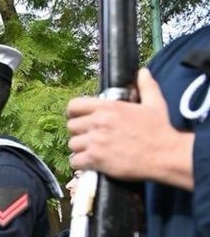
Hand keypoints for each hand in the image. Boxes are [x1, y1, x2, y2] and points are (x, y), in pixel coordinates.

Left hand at [67, 68, 193, 189]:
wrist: (165, 155)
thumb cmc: (160, 130)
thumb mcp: (154, 103)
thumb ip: (146, 86)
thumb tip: (143, 72)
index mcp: (109, 107)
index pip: (74, 105)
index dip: (74, 113)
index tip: (78, 118)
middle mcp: (98, 122)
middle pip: (71, 126)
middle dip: (79, 132)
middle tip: (89, 137)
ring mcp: (95, 141)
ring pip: (72, 144)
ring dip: (80, 149)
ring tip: (91, 151)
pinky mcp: (95, 159)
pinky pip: (75, 161)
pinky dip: (80, 163)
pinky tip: (90, 163)